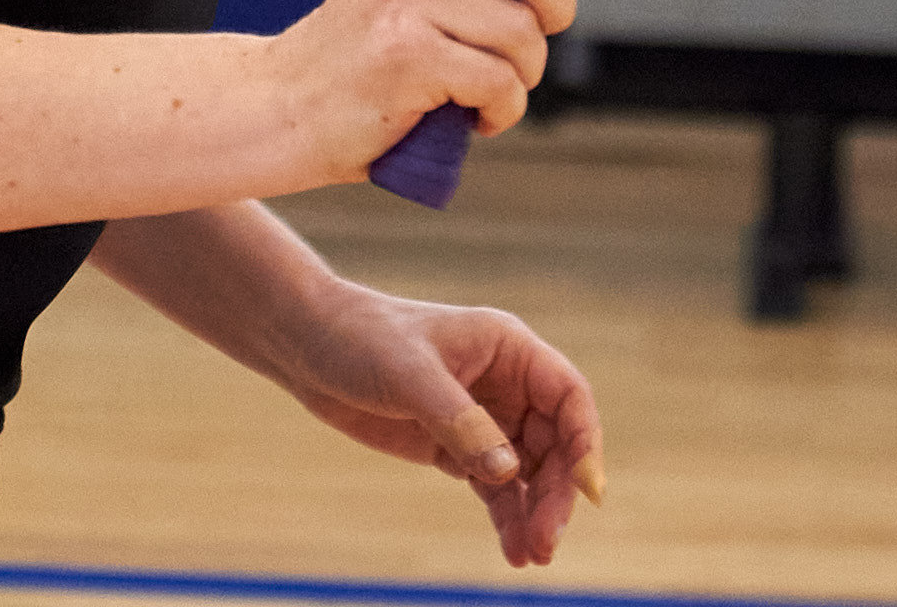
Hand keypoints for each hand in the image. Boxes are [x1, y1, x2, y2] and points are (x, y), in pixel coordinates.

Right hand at [267, 0, 589, 182]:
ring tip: (483, 86)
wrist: (289, 105)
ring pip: (525, 32)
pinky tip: (470, 115)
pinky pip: (502, 83)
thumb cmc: (369, 47)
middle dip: (557, 10)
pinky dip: (501, 112)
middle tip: (529, 41)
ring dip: (524, 74)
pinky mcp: (407, 54)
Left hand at [279, 280, 603, 568]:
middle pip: (555, 443)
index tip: (586, 493)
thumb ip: (461, 423)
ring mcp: (482, 417)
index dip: (585, 442)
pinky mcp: (456, 446)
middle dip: (556, 492)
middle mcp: (505, 382)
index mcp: (507, 348)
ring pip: (528, 471)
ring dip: (534, 512)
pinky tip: (513, 550)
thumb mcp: (411, 376)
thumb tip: (510, 473)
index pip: (567, 396)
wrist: (310, 346)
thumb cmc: (362, 340)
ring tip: (530, 557)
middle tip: (545, 541)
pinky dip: (508, 517)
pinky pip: (497, 487)